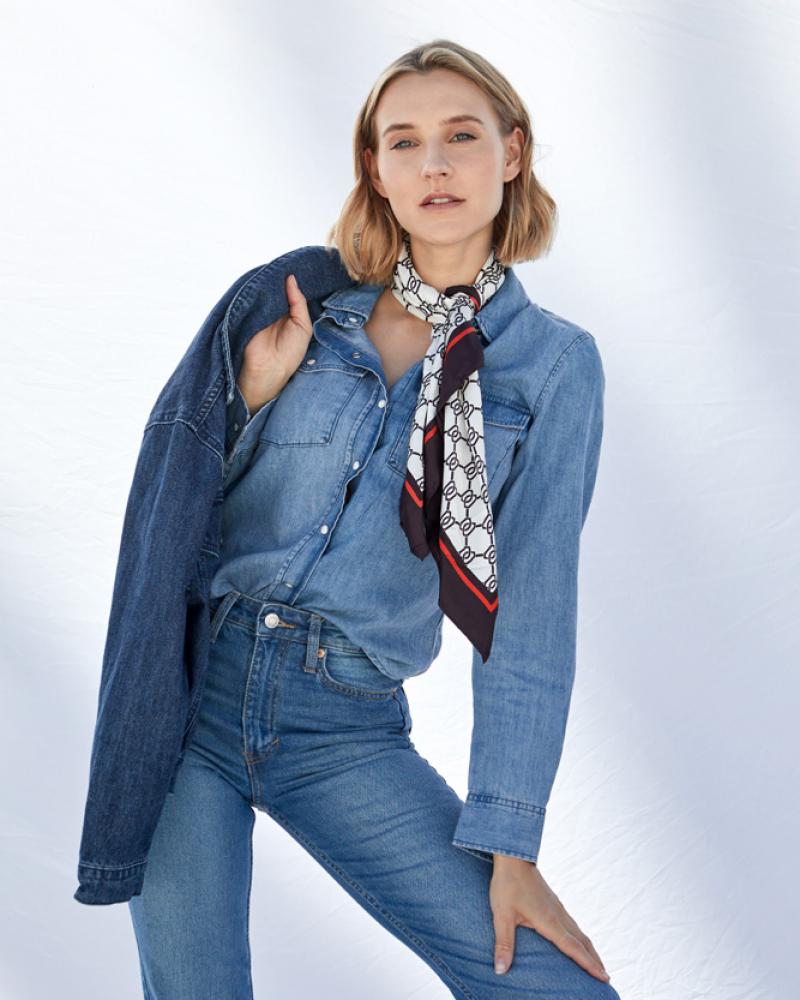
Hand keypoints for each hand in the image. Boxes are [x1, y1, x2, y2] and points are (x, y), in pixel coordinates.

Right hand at [237, 273, 312, 411]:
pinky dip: (258, 287)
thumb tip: (291, 278)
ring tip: (276, 266)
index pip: (289, 291)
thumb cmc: (290, 352)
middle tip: (286, 260)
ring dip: (269, 280)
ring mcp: (260, 310)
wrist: (269, 369)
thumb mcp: (303, 326)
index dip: (292, 280)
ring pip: (264, 289)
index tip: (297, 263)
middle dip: (280, 276)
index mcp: (288, 314)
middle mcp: (274, 310)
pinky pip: (252, 295)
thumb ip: (298, 302)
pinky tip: (264, 278)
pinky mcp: (247, 311)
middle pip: (276, 287)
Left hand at [490, 855, 609, 982]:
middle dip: (594, 961)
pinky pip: (572, 924)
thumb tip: (500, 970)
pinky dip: (580, 938)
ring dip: (589, 949)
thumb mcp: (502, 915)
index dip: (588, 964)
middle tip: (606, 978)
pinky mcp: (553, 902)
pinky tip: (577, 940)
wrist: (513, 857)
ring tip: (597, 964)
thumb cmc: (507, 884)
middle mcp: (558, 915)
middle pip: (582, 942)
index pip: (573, 948)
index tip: (604, 977)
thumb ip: (504, 944)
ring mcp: (557, 908)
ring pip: (578, 932)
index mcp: (549, 921)